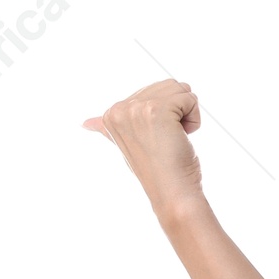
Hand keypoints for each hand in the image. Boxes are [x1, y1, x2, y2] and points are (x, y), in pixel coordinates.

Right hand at [83, 78, 204, 218]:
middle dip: (177, 112)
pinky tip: (182, 138)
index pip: (154, 92)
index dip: (164, 115)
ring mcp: (136, 109)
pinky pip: (190, 98)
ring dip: (187, 114)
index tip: (154, 140)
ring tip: (174, 138)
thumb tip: (85, 122)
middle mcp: (119, 109)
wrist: (171, 193)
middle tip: (166, 140)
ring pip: (180, 89)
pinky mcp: (157, 110)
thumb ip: (108, 129)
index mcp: (110, 114)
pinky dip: (194, 119)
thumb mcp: (128, 145)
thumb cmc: (157, 170)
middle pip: (168, 86)